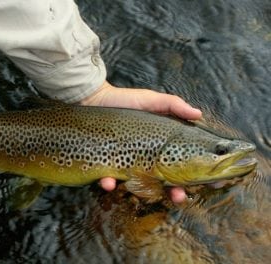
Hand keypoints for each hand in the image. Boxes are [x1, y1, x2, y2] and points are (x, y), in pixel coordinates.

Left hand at [80, 81, 201, 202]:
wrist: (93, 100)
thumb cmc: (125, 100)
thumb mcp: (152, 101)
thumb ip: (174, 106)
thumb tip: (198, 113)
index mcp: (162, 146)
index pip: (185, 164)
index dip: (199, 175)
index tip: (212, 183)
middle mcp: (146, 158)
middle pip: (166, 182)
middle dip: (176, 192)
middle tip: (181, 195)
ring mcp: (126, 164)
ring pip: (138, 187)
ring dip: (143, 193)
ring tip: (145, 191)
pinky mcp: (106, 166)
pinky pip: (108, 181)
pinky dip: (108, 184)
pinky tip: (108, 181)